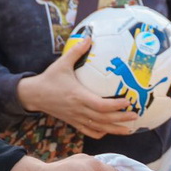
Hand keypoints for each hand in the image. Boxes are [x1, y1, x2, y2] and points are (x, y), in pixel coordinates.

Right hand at [15, 37, 139, 137]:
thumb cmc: (49, 78)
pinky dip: (100, 132)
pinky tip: (109, 130)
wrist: (33, 95)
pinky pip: (88, 131)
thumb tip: (89, 37)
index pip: (100, 105)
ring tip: (129, 129)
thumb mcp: (62, 63)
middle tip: (136, 116)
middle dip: (121, 118)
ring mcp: (76, 118)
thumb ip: (76, 51)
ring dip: (114, 129)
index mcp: (78, 96)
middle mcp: (78, 109)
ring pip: (98, 127)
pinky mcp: (73, 122)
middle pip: (103, 119)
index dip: (115, 106)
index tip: (128, 101)